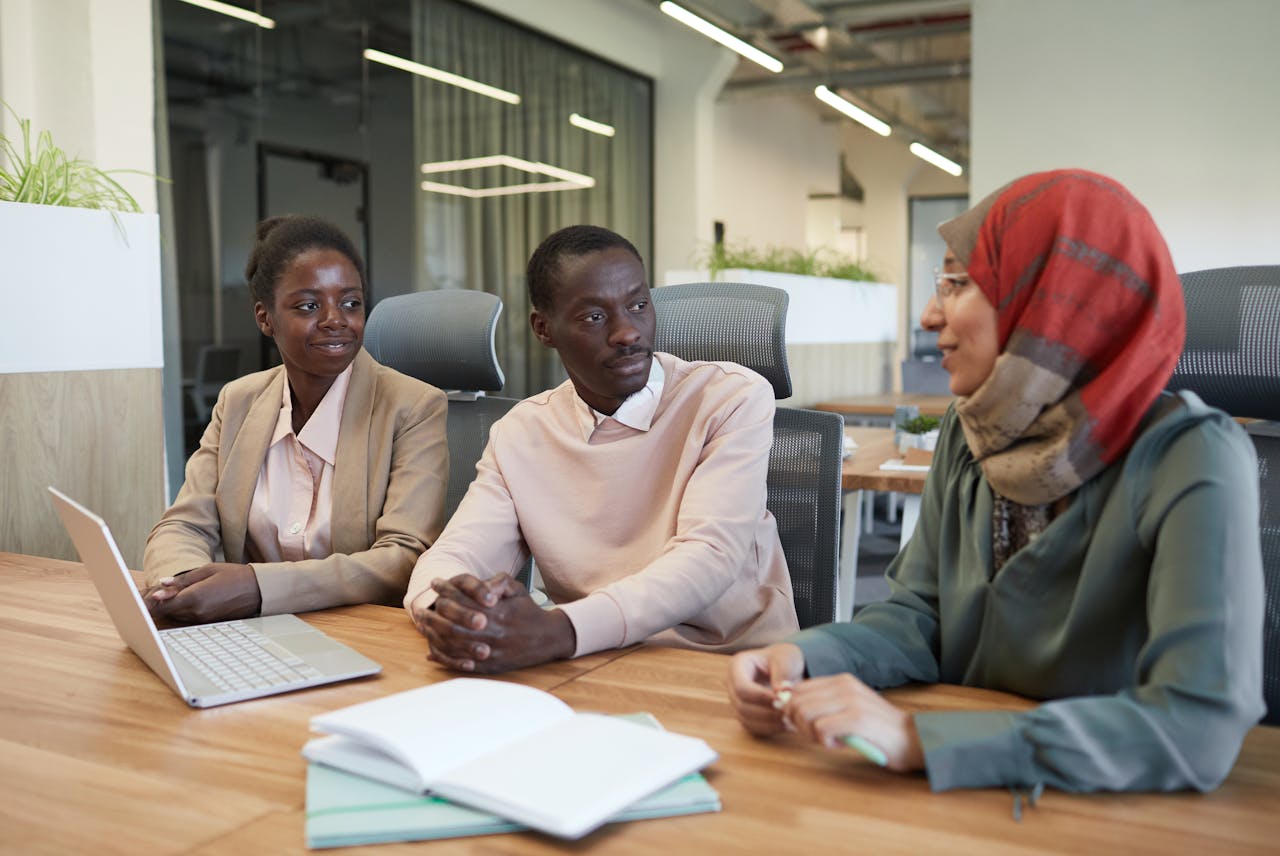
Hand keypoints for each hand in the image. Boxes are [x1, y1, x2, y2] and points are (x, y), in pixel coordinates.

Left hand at [143, 563, 261, 624]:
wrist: (258, 591)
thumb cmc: (234, 576)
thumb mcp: (208, 570)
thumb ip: (183, 580)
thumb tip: (162, 584)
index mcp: (195, 597)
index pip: (162, 603)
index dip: (149, 599)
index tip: (142, 594)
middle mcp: (196, 612)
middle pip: (166, 610)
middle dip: (158, 601)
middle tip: (151, 590)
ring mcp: (202, 619)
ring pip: (176, 614)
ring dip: (170, 605)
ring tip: (168, 593)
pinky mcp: (207, 622)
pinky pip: (187, 617)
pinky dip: (182, 609)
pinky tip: (185, 599)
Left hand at [416, 574, 575, 673]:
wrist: (548, 638)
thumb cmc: (529, 611)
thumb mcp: (518, 589)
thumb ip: (499, 582)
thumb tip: (480, 583)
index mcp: (498, 612)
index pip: (464, 600)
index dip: (447, 590)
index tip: (435, 583)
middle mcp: (492, 632)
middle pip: (454, 624)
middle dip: (434, 614)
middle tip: (422, 607)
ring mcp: (490, 651)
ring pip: (455, 644)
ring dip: (435, 635)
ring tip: (423, 625)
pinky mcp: (490, 665)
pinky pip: (462, 663)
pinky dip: (445, 658)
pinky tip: (432, 651)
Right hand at [727, 643, 805, 735]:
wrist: (786, 666)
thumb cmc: (784, 657)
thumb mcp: (786, 657)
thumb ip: (783, 673)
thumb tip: (781, 693)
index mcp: (737, 665)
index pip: (741, 687)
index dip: (760, 697)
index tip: (782, 700)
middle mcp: (732, 684)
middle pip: (742, 705)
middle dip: (766, 712)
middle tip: (789, 713)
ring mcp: (737, 701)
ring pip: (746, 719)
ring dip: (769, 723)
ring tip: (790, 720)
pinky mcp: (746, 714)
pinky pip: (753, 727)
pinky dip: (770, 729)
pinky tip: (787, 725)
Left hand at [779, 673, 924, 771]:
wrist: (913, 739)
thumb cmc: (877, 729)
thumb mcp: (849, 708)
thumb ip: (824, 705)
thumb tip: (789, 709)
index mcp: (841, 680)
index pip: (799, 689)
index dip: (793, 709)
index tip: (804, 726)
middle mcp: (845, 686)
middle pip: (797, 702)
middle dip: (799, 724)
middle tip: (817, 736)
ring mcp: (851, 701)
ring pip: (806, 714)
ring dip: (812, 733)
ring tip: (830, 740)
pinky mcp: (857, 719)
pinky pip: (822, 729)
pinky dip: (825, 742)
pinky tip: (839, 744)